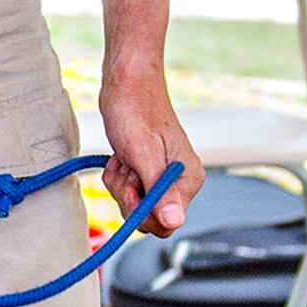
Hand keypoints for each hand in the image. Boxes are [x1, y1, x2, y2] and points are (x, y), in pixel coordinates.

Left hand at [97, 66, 198, 234]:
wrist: (127, 82)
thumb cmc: (136, 109)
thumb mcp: (145, 154)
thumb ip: (160, 191)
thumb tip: (175, 222)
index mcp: (188, 179)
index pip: (167, 224)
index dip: (143, 212)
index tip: (132, 187)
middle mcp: (180, 181)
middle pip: (149, 218)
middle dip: (129, 198)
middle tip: (127, 168)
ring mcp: (163, 176)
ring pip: (135, 204)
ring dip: (120, 184)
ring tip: (124, 157)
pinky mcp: (147, 171)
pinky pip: (127, 191)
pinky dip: (117, 177)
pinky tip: (121, 156)